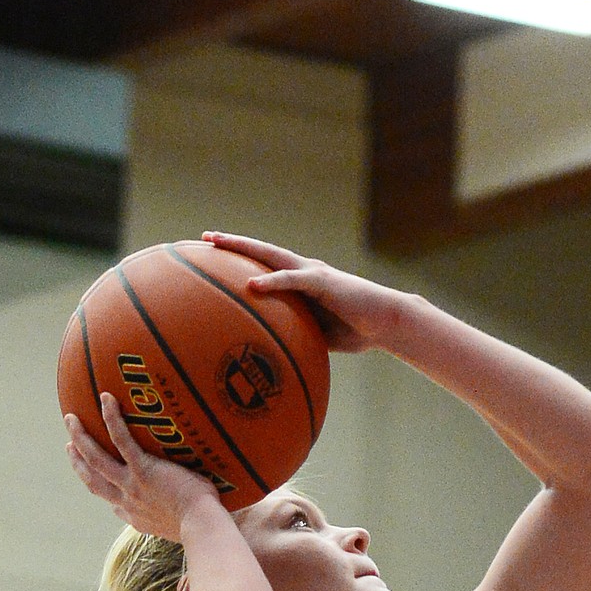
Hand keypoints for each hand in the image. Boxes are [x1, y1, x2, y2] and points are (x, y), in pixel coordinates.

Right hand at [66, 393, 222, 539]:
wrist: (201, 526)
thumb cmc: (201, 525)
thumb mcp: (179, 526)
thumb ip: (173, 516)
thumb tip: (183, 509)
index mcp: (136, 516)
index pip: (110, 500)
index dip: (98, 486)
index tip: (91, 475)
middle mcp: (128, 501)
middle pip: (93, 478)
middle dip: (78, 460)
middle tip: (69, 443)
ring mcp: (132, 484)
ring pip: (96, 458)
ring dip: (81, 437)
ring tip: (71, 418)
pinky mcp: (144, 470)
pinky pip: (122, 440)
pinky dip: (112, 419)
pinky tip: (107, 399)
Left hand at [202, 232, 392, 352]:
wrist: (386, 323)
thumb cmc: (356, 330)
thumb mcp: (318, 335)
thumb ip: (296, 334)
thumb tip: (275, 352)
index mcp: (301, 282)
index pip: (266, 265)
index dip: (240, 259)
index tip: (214, 255)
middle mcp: (303, 271)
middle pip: (261, 252)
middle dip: (232, 244)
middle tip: (204, 238)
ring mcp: (312, 273)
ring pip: (271, 255)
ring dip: (243, 248)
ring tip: (216, 244)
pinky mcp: (323, 282)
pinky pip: (293, 279)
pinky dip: (273, 282)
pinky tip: (252, 284)